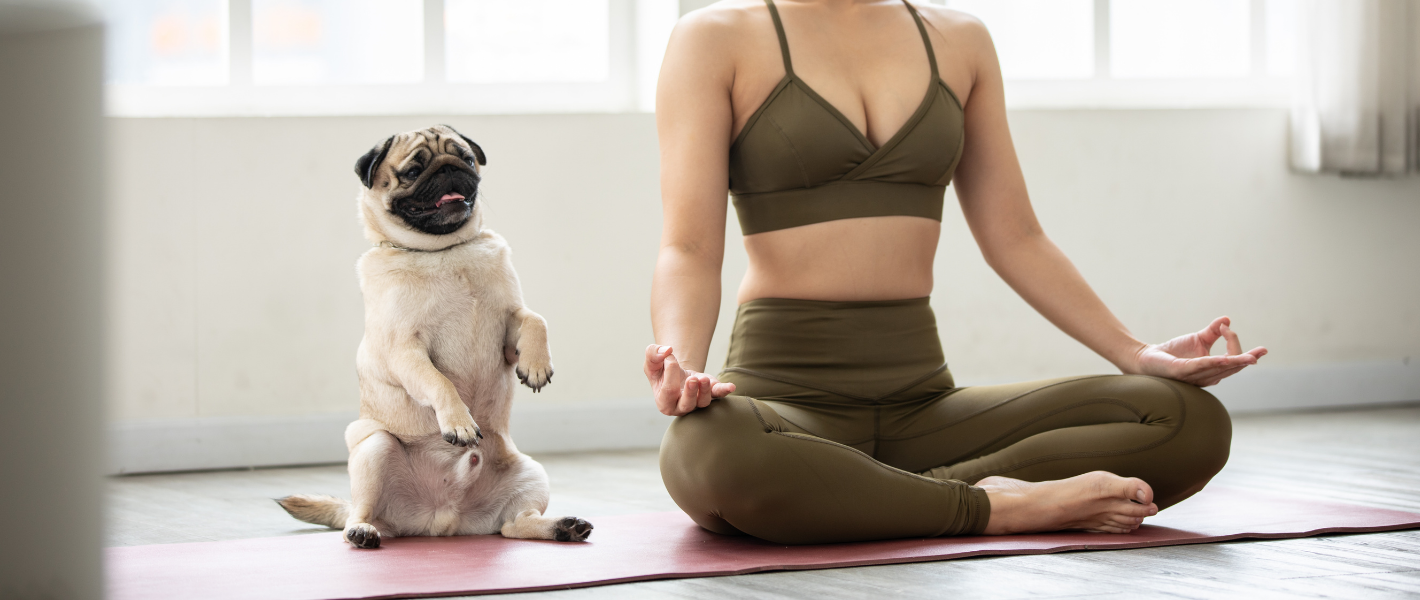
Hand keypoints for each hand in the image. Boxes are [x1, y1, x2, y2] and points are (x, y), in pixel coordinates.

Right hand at [644, 344, 735, 415]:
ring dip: (706, 391)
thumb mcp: (652, 361)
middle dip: (691, 393)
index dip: (670, 373)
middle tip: (693, 380)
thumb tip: (666, 350)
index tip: (669, 357)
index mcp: (664, 402)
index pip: (668, 392)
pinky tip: (731, 386)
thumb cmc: (661, 370)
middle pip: (687, 405)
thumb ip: (653, 354)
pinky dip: (725, 390)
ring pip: (703, 402)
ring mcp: (697, 402)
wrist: (676, 371)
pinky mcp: (711, 394)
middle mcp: (681, 407)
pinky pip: (719, 395)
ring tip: (704, 378)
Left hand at [1129, 317, 1267, 386]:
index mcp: (1214, 369)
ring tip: (1252, 357)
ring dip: (1237, 362)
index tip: (1225, 326)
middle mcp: (1208, 376)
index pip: (1234, 358)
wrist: (1148, 358)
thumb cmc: (1174, 352)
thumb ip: (1213, 331)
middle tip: (1262, 350)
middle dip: (1248, 358)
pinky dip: (1214, 363)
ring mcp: (1196, 375)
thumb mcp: (1198, 339)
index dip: (1234, 342)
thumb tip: (1227, 319)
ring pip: (1222, 370)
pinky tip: (1224, 359)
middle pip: (1233, 367)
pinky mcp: (1183, 371)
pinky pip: (1202, 367)